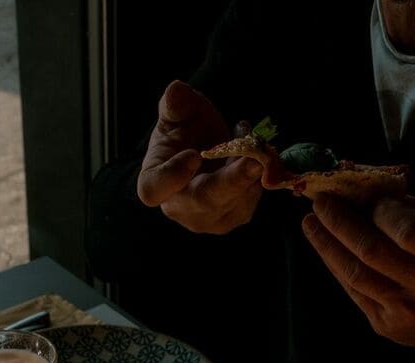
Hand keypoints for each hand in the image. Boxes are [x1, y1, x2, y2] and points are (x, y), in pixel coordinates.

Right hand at [137, 80, 262, 233]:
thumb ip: (175, 103)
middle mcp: (179, 208)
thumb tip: (176, 90)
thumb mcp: (178, 112)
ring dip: (251, 172)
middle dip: (232, 181)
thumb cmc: (186, 132)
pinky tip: (258, 152)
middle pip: (204, 202)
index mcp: (154, 182)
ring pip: (233, 203)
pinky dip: (260, 175)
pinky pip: (250, 200)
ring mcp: (208, 219)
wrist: (208, 148)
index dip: (172, 176)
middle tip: (254, 161)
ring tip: (252, 140)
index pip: (154, 190)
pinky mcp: (234, 216)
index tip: (193, 155)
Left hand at [303, 195, 414, 350]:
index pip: (408, 231)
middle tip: (321, 202)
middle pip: (373, 251)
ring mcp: (404, 308)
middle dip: (341, 223)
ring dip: (327, 245)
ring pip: (355, 273)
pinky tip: (324, 247)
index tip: (367, 199)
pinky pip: (352, 291)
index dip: (382, 213)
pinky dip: (335, 265)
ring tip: (311, 224)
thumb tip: (369, 193)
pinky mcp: (384, 324)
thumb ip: (413, 208)